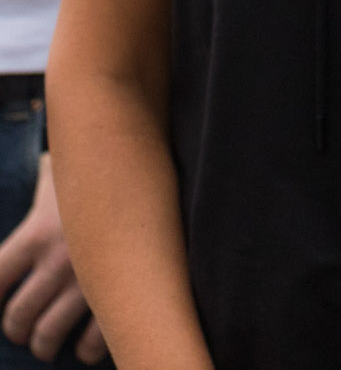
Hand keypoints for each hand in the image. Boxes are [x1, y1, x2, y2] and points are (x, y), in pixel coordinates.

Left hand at [0, 155, 106, 362]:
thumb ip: (42, 185)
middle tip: (23, 330)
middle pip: (18, 315)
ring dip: (44, 344)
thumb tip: (40, 174)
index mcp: (35, 235)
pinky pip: (95, 338)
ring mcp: (87, 282)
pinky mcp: (120, 293)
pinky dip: (86, 349)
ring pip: (49, 333)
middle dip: (17, 329)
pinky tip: (84, 347)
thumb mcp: (62, 171)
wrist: (149, 164)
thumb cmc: (102, 167)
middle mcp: (57, 262)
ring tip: (47, 343)